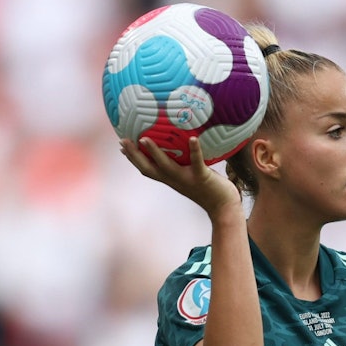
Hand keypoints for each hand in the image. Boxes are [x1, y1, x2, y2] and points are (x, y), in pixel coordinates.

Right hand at [120, 136, 241, 219]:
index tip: (121, 146)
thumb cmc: (209, 188)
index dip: (133, 159)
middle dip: (134, 156)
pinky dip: (195, 150)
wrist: (224, 207)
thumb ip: (184, 163)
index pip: (147, 169)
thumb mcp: (192, 175)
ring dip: (154, 153)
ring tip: (144, 139)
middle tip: (122, 140)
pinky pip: (197, 162)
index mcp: (170, 179)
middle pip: (149, 168)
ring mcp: (187, 179)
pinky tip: (193, 138)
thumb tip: (184, 143)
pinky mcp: (202, 177)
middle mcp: (174, 180)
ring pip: (166, 166)